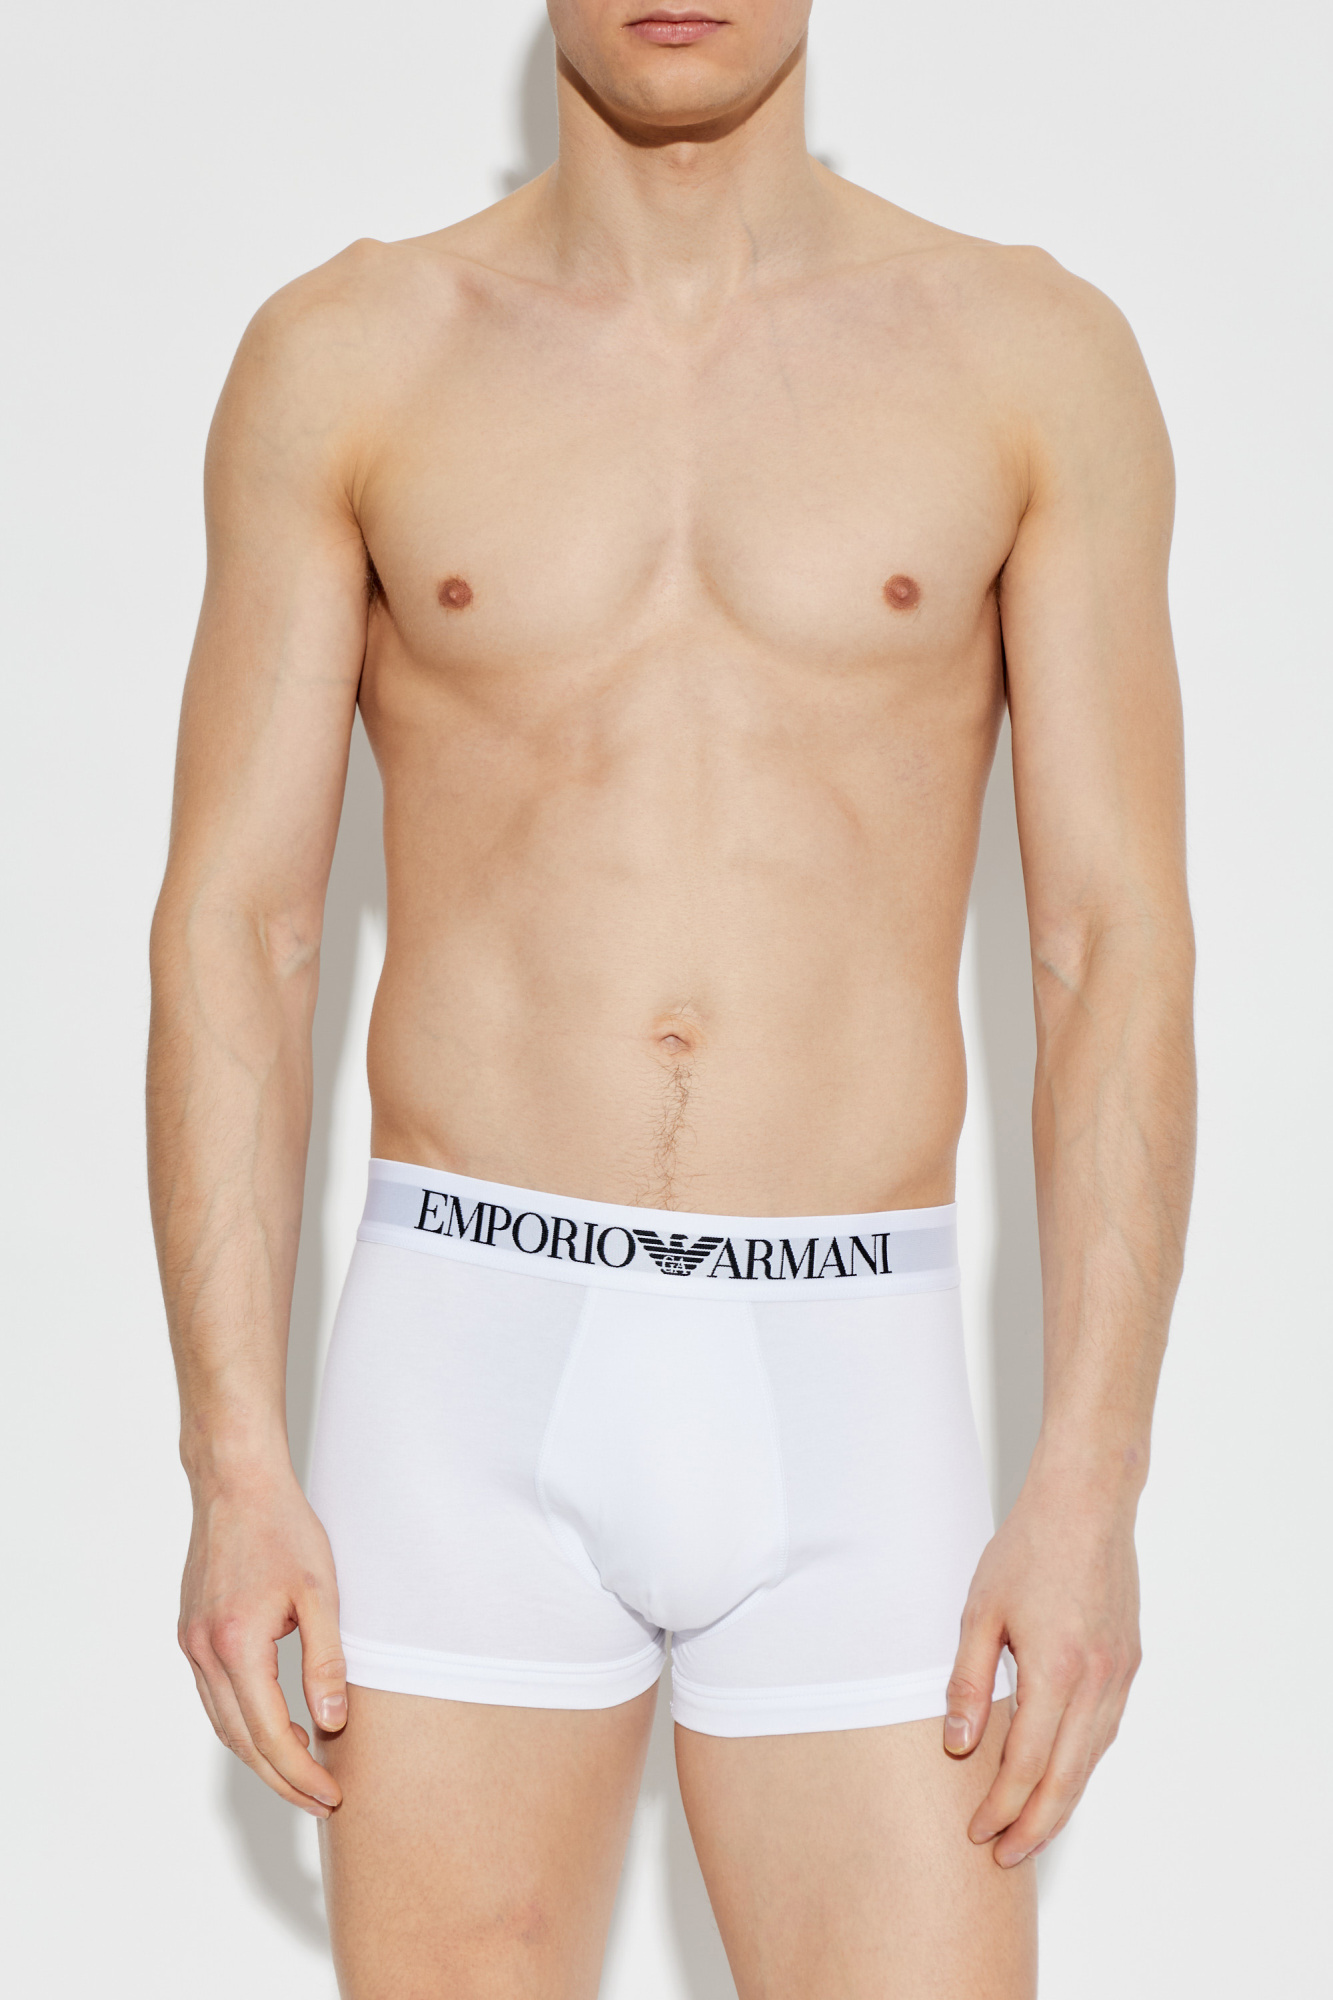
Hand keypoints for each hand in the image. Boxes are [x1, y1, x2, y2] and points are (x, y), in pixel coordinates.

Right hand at [178, 1464, 347, 1816]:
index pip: (268, 1734)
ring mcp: (191, 1643)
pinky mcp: (191, 1633)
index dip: (300, 1774)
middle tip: (322, 1800)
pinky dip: (242, 1723)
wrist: (236, 1483)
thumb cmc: (283, 1528)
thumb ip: (327, 1661)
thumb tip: (332, 1724)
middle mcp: (204, 1651)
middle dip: (282, 1778)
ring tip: (303, 1772)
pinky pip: (214, 1697)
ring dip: (259, 1756)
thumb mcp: (321, 1593)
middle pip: (241, 1741)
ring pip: (223, 1724)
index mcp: (237, 1644)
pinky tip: (273, 1724)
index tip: (331, 1795)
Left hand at [943, 1468, 1142, 1865]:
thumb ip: (968, 1682)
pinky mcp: (1128, 1663)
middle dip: (1035, 1826)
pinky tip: (1061, 1775)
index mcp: (1054, 1669)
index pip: (1025, 1763)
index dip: (1000, 1806)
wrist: (1087, 1503)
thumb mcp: (980, 1612)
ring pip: (1091, 1760)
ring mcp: (1119, 1674)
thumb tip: (959, 1746)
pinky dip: (1082, 1764)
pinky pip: (1105, 1730)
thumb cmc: (1028, 1548)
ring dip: (1062, 1801)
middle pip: (1066, 1778)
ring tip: (1030, 1830)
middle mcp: (1095, 1681)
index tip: (976, 1832)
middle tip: (1005, 1857)